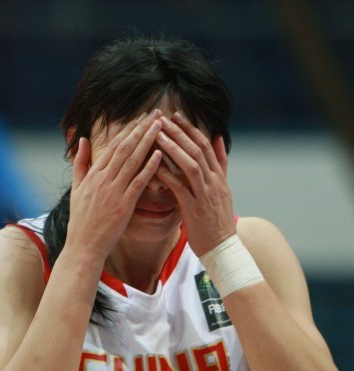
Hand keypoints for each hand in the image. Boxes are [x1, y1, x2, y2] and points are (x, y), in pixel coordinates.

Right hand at [66, 111, 162, 260]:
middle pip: (125, 147)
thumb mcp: (76, 189)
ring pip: (133, 160)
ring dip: (148, 141)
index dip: (128, 129)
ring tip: (161, 126)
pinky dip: (149, 167)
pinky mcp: (123, 205)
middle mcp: (103, 179)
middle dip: (141, 128)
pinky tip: (160, 154)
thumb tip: (84, 140)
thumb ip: (80, 163)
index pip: (113, 146)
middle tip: (156, 114)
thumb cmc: (81, 221)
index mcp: (93, 174)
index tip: (141, 117)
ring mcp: (113, 191)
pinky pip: (138, 182)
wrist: (83, 247)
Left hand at [155, 112, 235, 255]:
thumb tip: (217, 138)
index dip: (190, 129)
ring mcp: (205, 195)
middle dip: (180, 132)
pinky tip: (154, 166)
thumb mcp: (223, 188)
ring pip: (190, 164)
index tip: (176, 115)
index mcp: (219, 177)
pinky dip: (168, 175)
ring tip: (158, 134)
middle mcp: (214, 182)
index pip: (205, 145)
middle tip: (163, 117)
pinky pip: (180, 188)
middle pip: (198, 150)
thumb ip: (220, 163)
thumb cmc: (217, 220)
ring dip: (174, 148)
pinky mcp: (194, 209)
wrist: (223, 248)